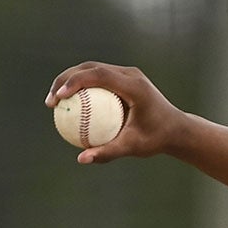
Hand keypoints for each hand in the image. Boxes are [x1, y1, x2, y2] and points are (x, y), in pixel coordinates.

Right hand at [45, 62, 188, 164]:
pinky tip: (69, 106)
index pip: (99, 75)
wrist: (176, 130)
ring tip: (54, 102)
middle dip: (65, 79)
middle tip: (51, 101)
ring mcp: (127, 75)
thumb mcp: (133, 147)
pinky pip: (98, 80)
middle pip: (90, 67)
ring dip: (70, 81)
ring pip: (92, 70)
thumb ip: (108, 152)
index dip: (75, 82)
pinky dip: (82, 89)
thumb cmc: (157, 139)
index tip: (59, 98)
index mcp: (134, 85)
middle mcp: (130, 75)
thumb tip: (81, 159)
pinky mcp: (124, 79)